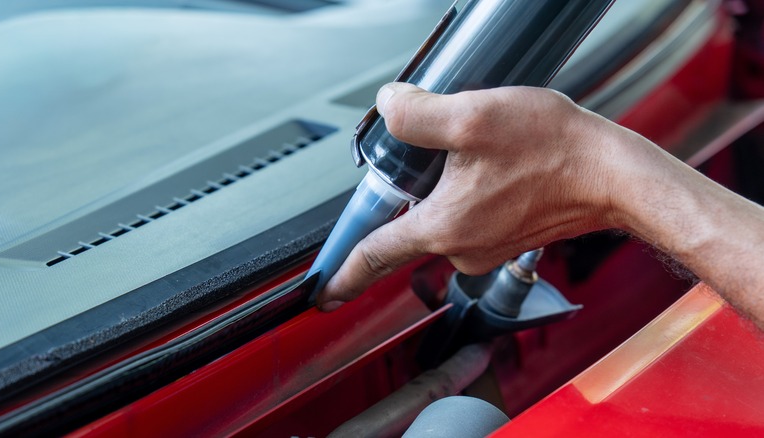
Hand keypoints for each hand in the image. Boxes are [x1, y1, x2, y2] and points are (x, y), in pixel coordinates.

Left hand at [316, 82, 633, 309]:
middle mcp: (461, 249)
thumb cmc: (554, 150)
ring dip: (444, 186)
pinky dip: (467, 193)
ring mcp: (485, 248)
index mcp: (443, 227)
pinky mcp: (506, 239)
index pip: (375, 256)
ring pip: (441, 215)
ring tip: (478, 153)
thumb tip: (388, 107)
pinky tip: (494, 167)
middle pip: (407, 222)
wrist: (612, 175)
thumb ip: (416, 115)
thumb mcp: (474, 117)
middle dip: (410, 188)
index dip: (343, 273)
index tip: (323, 292)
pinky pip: (468, 217)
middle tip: (435, 151)